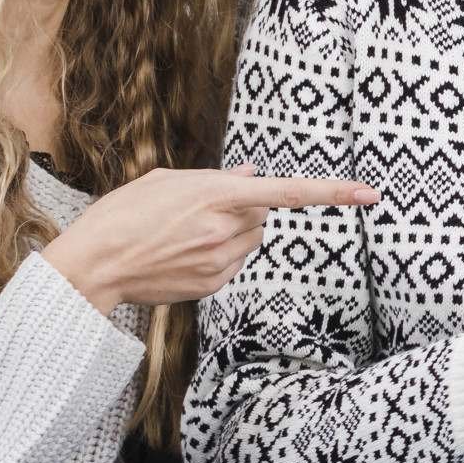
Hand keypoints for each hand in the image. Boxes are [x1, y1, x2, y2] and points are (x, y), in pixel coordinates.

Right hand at [43, 166, 377, 312]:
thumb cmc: (123, 214)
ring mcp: (221, 261)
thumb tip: (253, 176)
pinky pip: (233, 264)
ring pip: (251, 241)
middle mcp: (226, 229)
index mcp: (217, 194)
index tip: (370, 194)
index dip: (333, 193)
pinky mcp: (212, 286)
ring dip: (233, 233)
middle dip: (246, 210)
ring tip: (184, 233)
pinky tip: (181, 254)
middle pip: (264, 216)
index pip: (289, 192)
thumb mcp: (167, 180)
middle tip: (202, 210)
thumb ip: (216, 178)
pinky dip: (218, 256)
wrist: (93, 265)